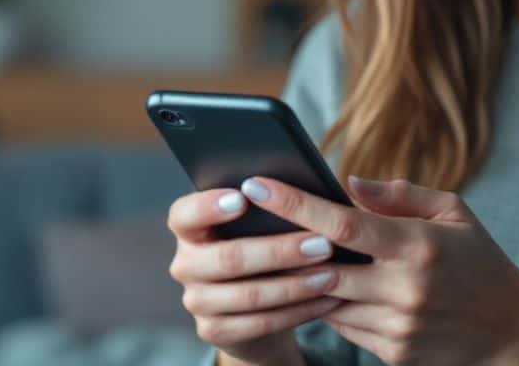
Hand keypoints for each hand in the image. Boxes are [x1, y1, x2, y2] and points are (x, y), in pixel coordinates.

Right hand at [167, 188, 343, 365]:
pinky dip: (299, 311)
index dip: (209, 206)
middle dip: (280, 251)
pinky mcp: (214, 330)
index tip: (244, 196)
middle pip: (228, 258)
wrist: (259, 306)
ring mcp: (197, 301)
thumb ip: (267, 206)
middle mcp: (185, 264)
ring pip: (249, 294)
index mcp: (189, 229)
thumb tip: (302, 189)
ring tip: (333, 274)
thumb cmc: (262, 247)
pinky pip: (261, 323)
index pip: (184, 214)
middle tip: (323, 244)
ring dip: (297, 285)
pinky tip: (327, 300)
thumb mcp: (259, 225)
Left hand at [239, 175, 518, 364]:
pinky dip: (325, 302)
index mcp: (418, 245)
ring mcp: (395, 326)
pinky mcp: (390, 353)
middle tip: (246, 218)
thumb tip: (348, 184)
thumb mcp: (453, 214)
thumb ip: (399, 195)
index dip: (294, 203)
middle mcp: (403, 288)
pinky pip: (340, 325)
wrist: (511, 333)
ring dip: (300, 276)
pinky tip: (315, 283)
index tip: (257, 182)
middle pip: (320, 266)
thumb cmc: (479, 262)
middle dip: (281, 244)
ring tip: (275, 248)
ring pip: (323, 299)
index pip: (342, 223)